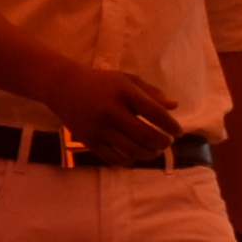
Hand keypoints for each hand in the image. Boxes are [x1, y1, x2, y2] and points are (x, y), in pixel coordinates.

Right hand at [51, 60, 182, 161]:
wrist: (63, 87)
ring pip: (132, 150)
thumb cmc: (102, 83)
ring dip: (149, 154)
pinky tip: (135, 155)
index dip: (171, 126)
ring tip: (154, 151)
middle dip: (163, 143)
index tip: (178, 132)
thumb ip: (151, 93)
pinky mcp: (89, 141)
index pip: (155, 113)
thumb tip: (174, 107)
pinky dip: (130, 160)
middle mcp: (112, 110)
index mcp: (124, 92)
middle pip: (146, 136)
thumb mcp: (127, 80)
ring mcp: (99, 128)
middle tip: (167, 142)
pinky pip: (114, 159)